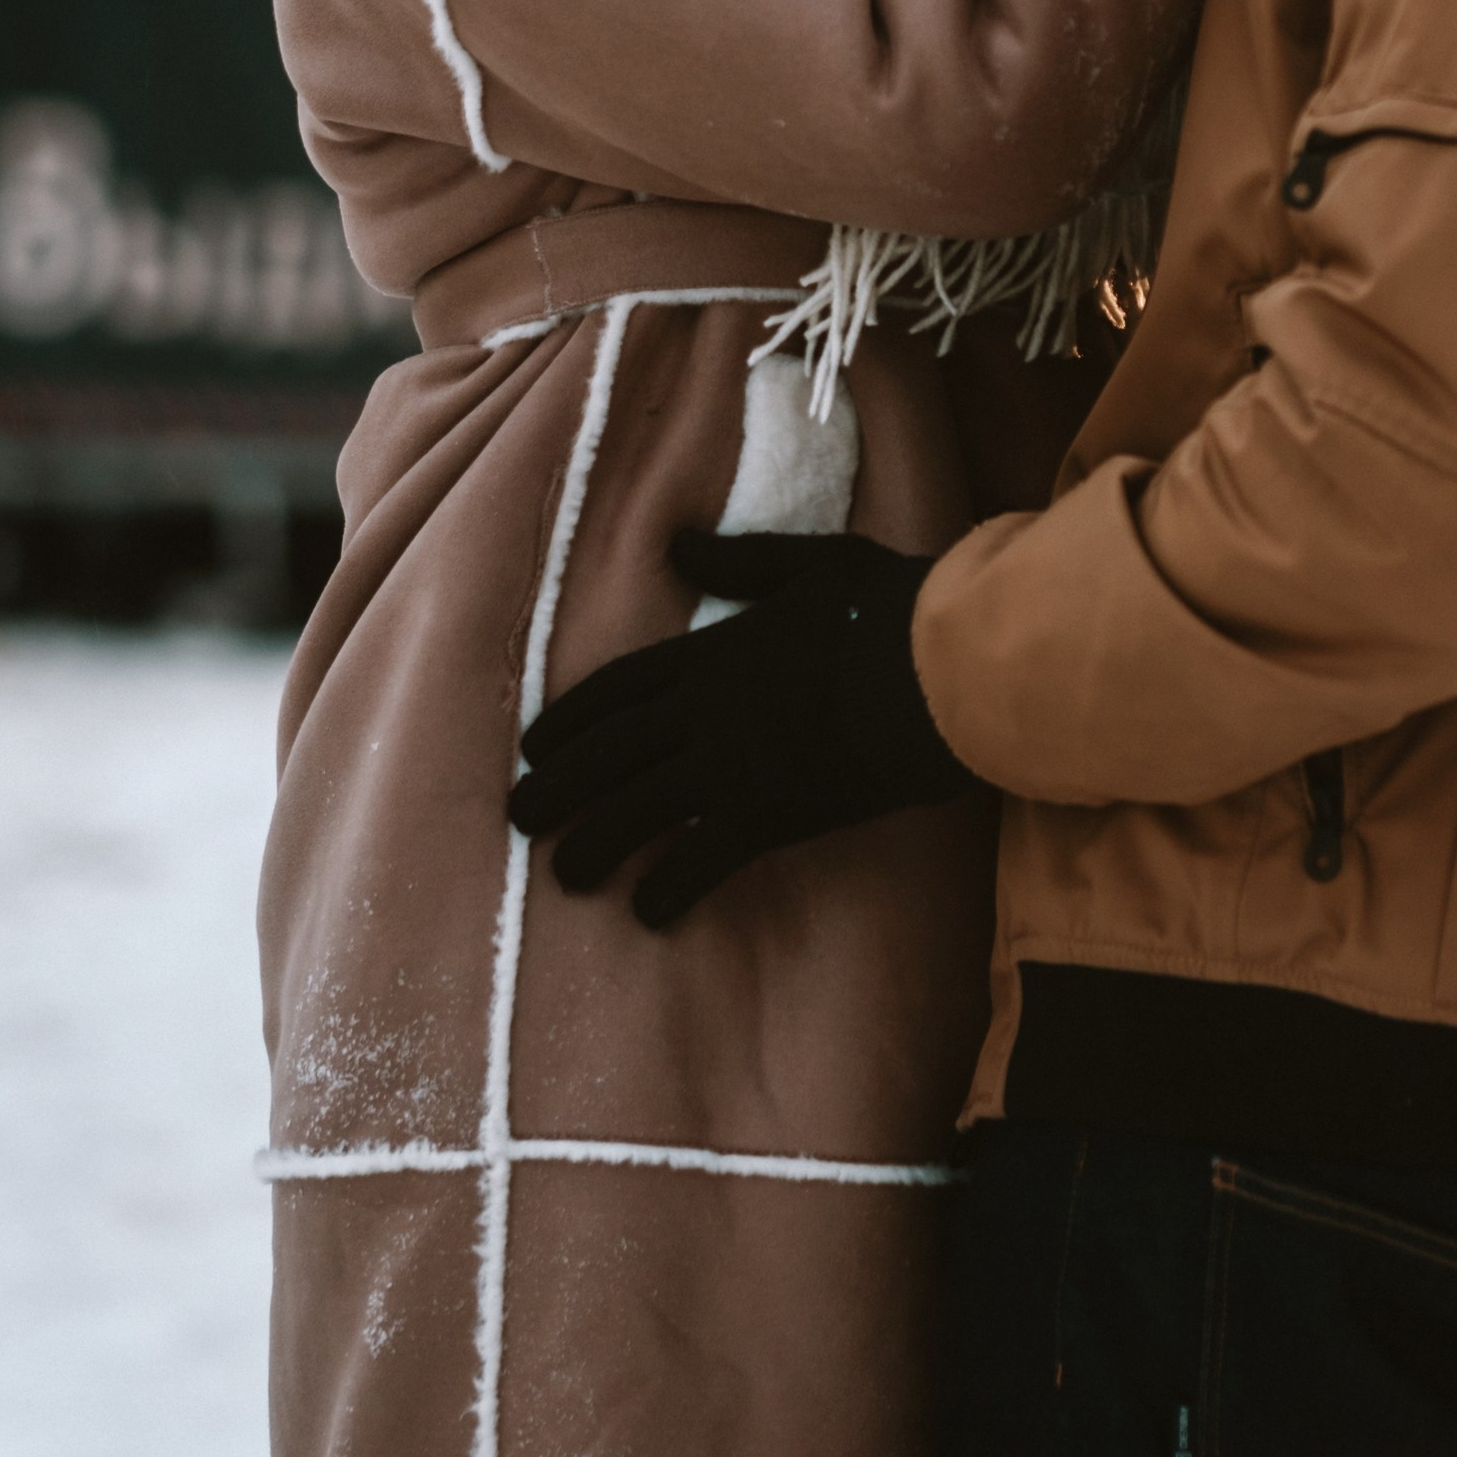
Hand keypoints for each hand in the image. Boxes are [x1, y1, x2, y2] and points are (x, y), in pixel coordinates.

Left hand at [507, 528, 975, 928]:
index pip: (620, 687)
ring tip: (564, 874)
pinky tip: (648, 913)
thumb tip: (677, 543)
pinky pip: (702, 860)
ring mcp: (732, 766)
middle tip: (518, 817)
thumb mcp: (812, 566)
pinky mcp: (770, 815)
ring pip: (636, 811)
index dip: (571, 719)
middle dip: (557, 786)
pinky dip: (669, 889)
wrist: (938, 670)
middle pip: (610, 754)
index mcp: (715, 651)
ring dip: (594, 845)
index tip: (533, 745)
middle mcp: (707, 711)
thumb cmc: (888, 610)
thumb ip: (742, 562)